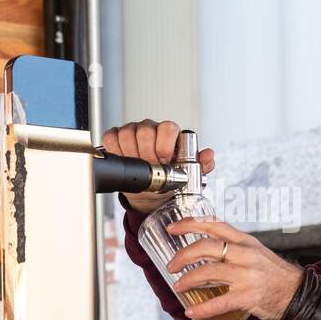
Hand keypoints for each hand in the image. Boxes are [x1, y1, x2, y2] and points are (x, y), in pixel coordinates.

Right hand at [100, 119, 214, 213]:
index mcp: (169, 133)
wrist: (150, 192)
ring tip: (139, 167)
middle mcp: (150, 129)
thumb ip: (202, 165)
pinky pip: (111, 138)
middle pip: (145, 131)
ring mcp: (132, 132)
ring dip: (132, 155)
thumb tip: (208, 155)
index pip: (167, 127)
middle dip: (147, 153)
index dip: (165, 144)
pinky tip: (125, 161)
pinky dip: (116, 151)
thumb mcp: (188, 174)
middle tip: (151, 168)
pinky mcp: (115, 137)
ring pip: (127, 133)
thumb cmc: (168, 178)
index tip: (164, 161)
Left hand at [164, 218, 303, 319]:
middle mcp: (245, 255)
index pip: (214, 225)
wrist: (298, 294)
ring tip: (179, 286)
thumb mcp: (256, 252)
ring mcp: (247, 276)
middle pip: (206, 247)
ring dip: (188, 280)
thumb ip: (234, 248)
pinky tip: (192, 310)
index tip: (173, 229)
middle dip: (183, 256)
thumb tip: (205, 250)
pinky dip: (202, 308)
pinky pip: (219, 302)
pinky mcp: (248, 297)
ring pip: (208, 272)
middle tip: (171, 266)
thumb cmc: (275, 275)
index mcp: (245, 242)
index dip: (190, 224)